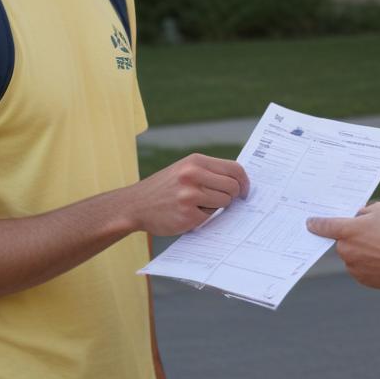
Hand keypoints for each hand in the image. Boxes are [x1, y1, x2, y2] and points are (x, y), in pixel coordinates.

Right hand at [126, 153, 249, 235]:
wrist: (135, 205)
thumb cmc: (164, 188)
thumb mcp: (184, 169)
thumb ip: (208, 171)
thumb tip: (239, 180)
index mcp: (195, 161)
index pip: (234, 168)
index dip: (244, 181)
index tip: (244, 191)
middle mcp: (193, 175)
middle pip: (233, 187)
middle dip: (231, 196)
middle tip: (221, 201)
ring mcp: (190, 195)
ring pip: (224, 202)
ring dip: (216, 206)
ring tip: (198, 205)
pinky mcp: (188, 214)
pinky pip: (210, 216)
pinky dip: (203, 217)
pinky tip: (187, 213)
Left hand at [307, 202, 379, 289]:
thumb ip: (363, 212)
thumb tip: (356, 217)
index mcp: (348, 231)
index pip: (324, 226)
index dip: (315, 224)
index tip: (310, 223)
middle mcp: (347, 251)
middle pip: (342, 242)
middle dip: (352, 236)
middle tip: (372, 232)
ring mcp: (355, 268)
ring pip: (352, 256)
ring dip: (361, 251)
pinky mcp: (365, 280)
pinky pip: (361, 268)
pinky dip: (369, 263)